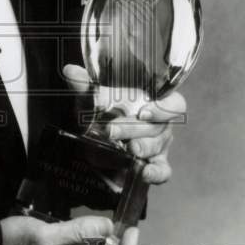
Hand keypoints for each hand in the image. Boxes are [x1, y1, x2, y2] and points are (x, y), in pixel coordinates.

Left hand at [62, 64, 185, 185]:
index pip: (174, 104)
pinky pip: (162, 171)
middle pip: (160, 126)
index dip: (163, 109)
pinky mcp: (153, 165)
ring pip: (158, 146)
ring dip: (142, 147)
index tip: (144, 112)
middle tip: (112, 130)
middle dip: (134, 129)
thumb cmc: (101, 113)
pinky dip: (155, 173)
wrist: (95, 140)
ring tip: (128, 148)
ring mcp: (158, 145)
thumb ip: (84, 85)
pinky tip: (144, 172)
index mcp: (153, 102)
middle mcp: (160, 124)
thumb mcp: (91, 100)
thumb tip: (71, 71)